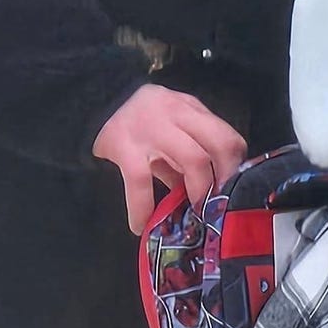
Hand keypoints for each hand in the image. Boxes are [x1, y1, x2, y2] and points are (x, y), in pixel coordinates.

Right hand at [94, 84, 246, 234]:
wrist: (91, 101)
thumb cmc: (138, 121)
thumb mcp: (169, 128)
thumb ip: (189, 152)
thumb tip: (209, 191)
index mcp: (189, 109)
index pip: (227, 135)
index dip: (235, 165)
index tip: (233, 188)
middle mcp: (175, 113)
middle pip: (220, 144)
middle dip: (225, 178)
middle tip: (219, 202)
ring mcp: (150, 129)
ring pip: (193, 158)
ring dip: (199, 190)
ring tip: (194, 212)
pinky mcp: (124, 147)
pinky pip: (140, 181)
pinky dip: (142, 207)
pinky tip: (140, 225)